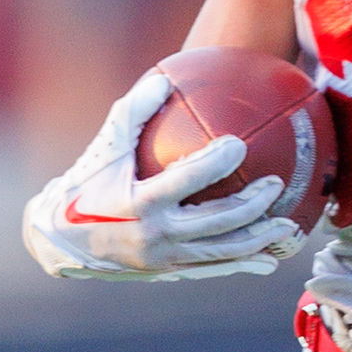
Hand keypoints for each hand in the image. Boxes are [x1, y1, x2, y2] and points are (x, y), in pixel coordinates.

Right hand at [22, 70, 306, 282]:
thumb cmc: (86, 184)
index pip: (186, 180)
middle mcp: (157, 234)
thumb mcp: (104, 146)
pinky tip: (270, 259)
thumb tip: (165, 78)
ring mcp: (166, 258)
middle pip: (217, 222)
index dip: (216, 163)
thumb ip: (134, 113)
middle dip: (253, 204)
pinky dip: (244, 264)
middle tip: (278, 184)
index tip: (240, 145)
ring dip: (260, 240)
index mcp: (141, 202)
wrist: (61, 241)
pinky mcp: (170, 273)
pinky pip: (215, 269)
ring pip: (223, 252)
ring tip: (290, 226)